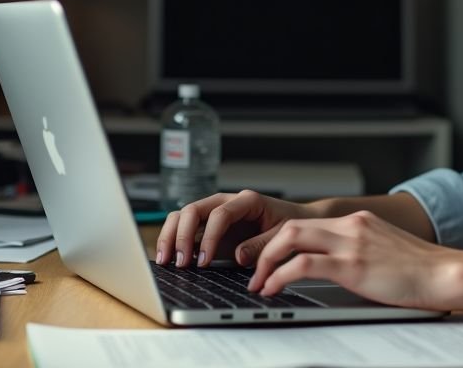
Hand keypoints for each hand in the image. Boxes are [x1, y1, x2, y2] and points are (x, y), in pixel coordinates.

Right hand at [155, 190, 317, 268]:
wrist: (296, 221)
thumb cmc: (290, 225)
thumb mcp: (282, 235)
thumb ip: (261, 245)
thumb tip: (238, 256)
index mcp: (247, 200)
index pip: (220, 214)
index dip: (209, 238)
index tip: (204, 261)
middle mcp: (227, 202)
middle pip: (193, 210)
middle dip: (182, 236)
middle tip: (180, 262)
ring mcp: (215, 212)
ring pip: (183, 215)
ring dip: (171, 236)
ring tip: (167, 261)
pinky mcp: (209, 225)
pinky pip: (185, 227)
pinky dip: (174, 240)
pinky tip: (170, 258)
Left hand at [248, 210, 458, 310]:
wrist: (446, 273)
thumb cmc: (421, 271)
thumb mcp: (385, 251)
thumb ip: (361, 250)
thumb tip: (336, 267)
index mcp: (359, 221)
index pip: (307, 223)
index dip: (280, 241)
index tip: (267, 259)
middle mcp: (352, 225)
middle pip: (292, 225)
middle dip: (266, 249)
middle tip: (255, 271)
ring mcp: (352, 243)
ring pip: (291, 238)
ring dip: (267, 261)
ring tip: (260, 282)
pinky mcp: (353, 264)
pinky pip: (303, 264)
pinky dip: (280, 275)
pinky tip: (274, 288)